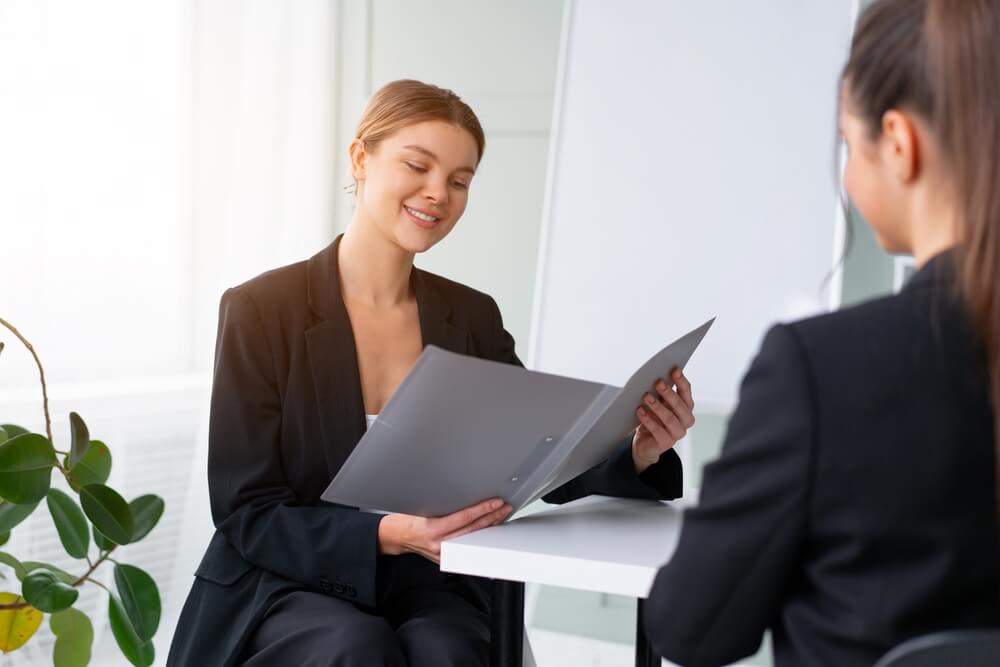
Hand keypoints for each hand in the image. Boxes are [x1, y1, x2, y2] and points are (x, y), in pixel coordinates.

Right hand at [377, 497, 511, 563]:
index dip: (482, 509)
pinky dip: (478, 535)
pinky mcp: (444, 557)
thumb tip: (463, 500)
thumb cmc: (402, 521)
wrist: (391, 537)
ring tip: (500, 515)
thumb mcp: (421, 509)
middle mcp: (439, 544)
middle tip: (504, 507)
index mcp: (432, 530)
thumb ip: (442, 508)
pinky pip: (466, 544)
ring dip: (488, 526)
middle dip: (491, 517)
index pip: (464, 518)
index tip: (495, 502)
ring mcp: (442, 553)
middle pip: (472, 529)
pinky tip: (487, 529)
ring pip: (472, 538)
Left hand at [631, 368, 694, 473]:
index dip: (681, 381)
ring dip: (657, 406)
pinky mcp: (666, 443)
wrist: (645, 443)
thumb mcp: (659, 404)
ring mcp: (677, 433)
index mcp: (686, 407)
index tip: (674, 370)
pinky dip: (648, 420)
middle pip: (679, 405)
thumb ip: (661, 393)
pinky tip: (640, 411)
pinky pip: (658, 431)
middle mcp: (685, 420)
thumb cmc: (653, 419)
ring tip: (646, 396)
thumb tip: (657, 377)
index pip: (686, 392)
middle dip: (669, 393)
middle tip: (658, 382)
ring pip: (670, 418)